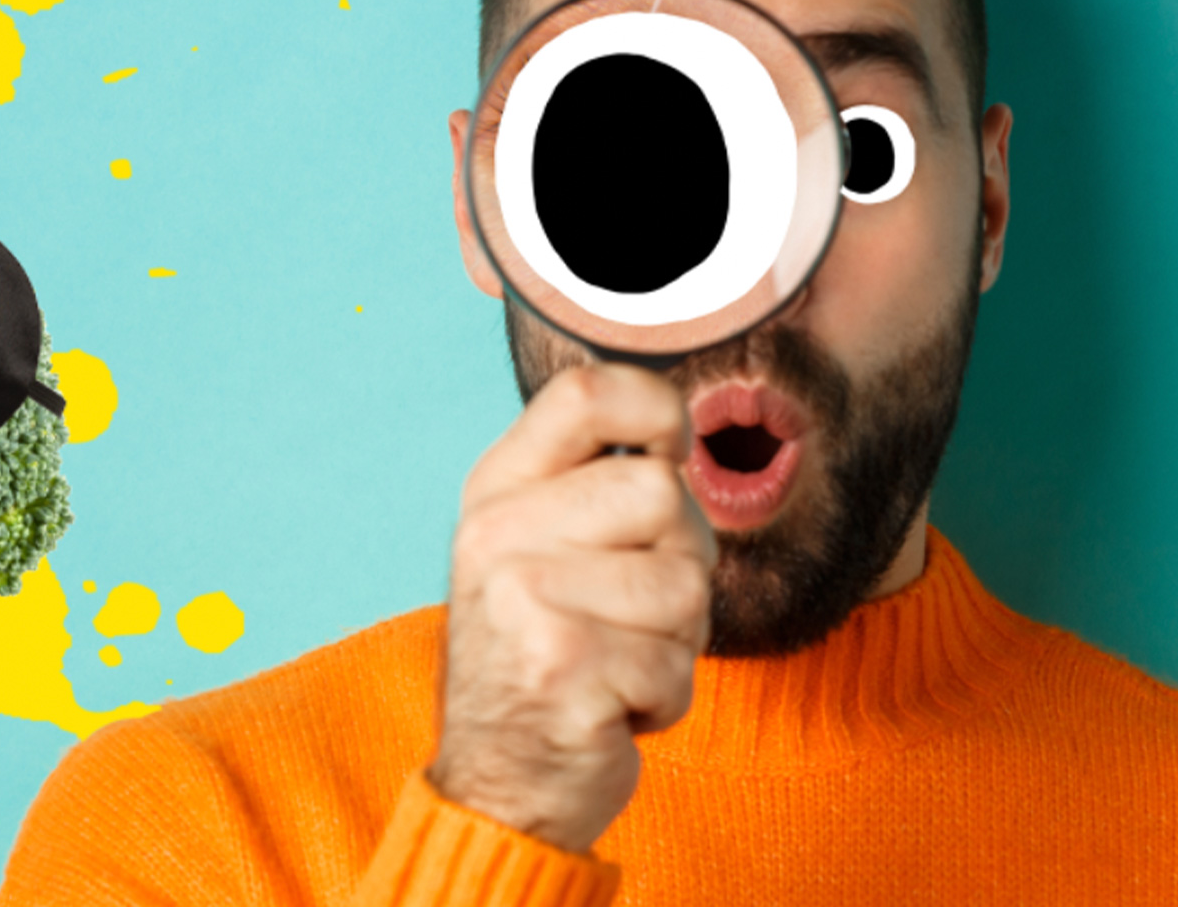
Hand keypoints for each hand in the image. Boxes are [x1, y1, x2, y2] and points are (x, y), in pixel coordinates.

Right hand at [425, 362, 717, 853]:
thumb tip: (676, 421)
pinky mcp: (561, 670)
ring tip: (619, 661)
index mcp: (493, 492)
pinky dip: (665, 699)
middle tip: (633, 610)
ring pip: (683, 584)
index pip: (585, 392)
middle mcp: (495, 537)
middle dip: (681, 558)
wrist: (497, 784)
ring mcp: (522, 602)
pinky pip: (677, 665)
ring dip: (676, 640)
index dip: (658, 411)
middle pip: (662, 491)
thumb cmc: (544, 657)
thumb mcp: (537, 550)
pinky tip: (612, 708)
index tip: (668, 454)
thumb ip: (592, 482)